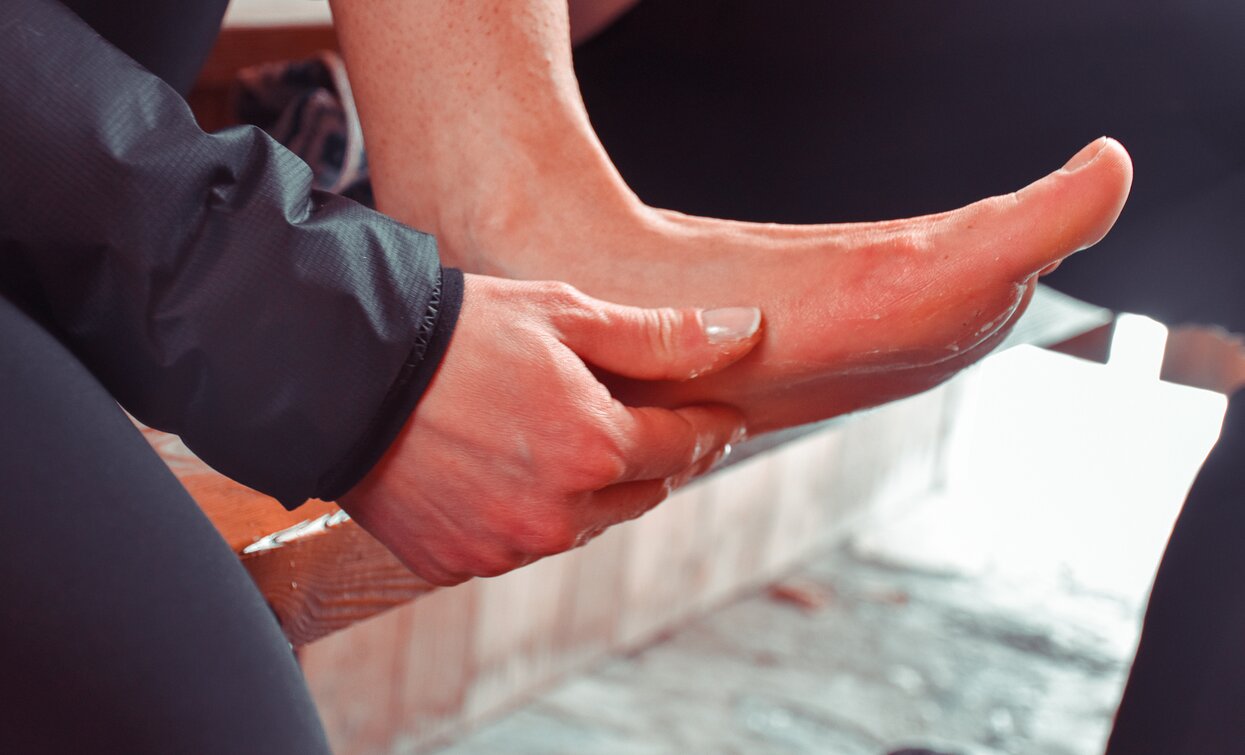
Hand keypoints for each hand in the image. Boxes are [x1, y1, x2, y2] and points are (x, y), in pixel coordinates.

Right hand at [339, 274, 762, 584]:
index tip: (722, 415)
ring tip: (565, 441)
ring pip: (583, 523)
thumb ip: (661, 335)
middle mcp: (559, 513)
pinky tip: (508, 473)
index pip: (685, 446)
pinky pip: (520, 545)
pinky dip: (528, 514)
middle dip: (653, 458)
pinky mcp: (459, 564)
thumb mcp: (564, 314)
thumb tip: (747, 330)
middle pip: (641, 492)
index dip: (710, 426)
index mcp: (594, 448)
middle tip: (650, 424)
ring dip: (590, 489)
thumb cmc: (457, 332)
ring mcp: (507, 547)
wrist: (340, 375)